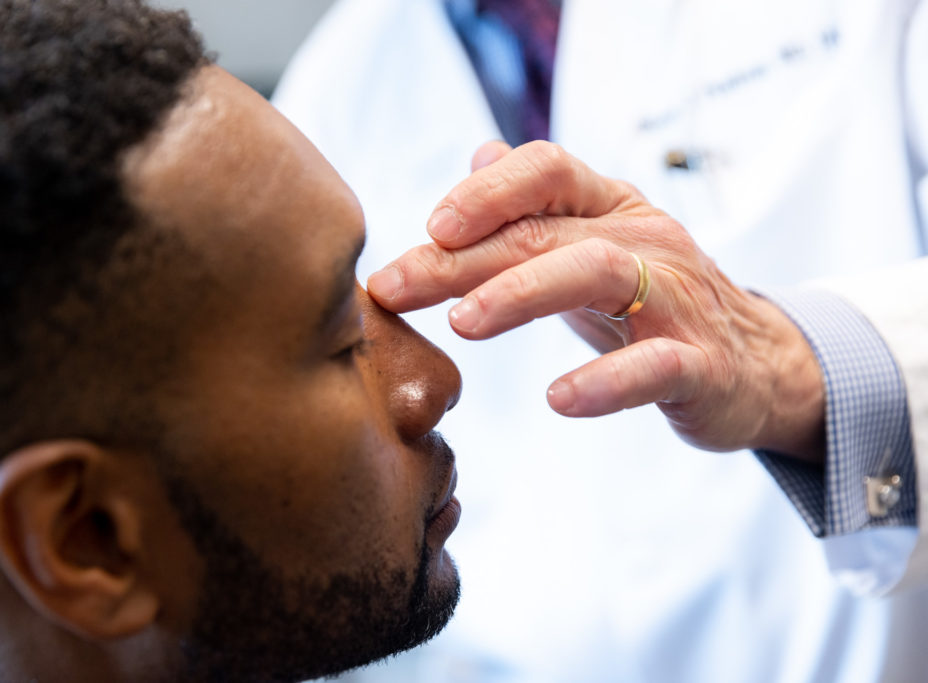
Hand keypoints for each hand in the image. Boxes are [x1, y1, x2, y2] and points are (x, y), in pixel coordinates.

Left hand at [367, 141, 825, 461]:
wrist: (755, 365)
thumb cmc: (654, 305)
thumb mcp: (593, 245)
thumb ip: (537, 207)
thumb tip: (479, 152)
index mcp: (612, 206)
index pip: (546, 168)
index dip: (482, 193)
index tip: (426, 230)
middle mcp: (646, 237)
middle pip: (546, 230)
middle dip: (462, 258)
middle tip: (394, 288)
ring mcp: (677, 298)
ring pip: (599, 272)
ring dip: (522, 293)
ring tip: (464, 323)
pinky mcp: (701, 363)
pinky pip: (654, 365)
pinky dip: (605, 380)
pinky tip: (558, 398)